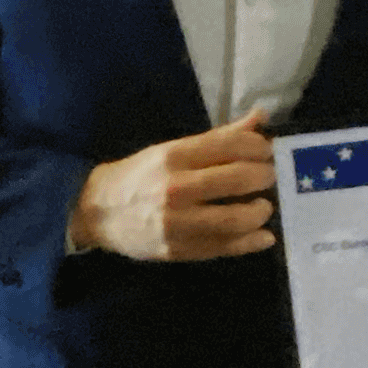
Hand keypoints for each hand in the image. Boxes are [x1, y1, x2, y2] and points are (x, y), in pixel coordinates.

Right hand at [70, 108, 278, 261]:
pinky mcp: (179, 249)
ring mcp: (178, 222)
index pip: (231, 145)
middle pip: (239, 179)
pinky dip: (251, 242)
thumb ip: (218, 138)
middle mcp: (177, 188)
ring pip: (236, 218)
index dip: (259, 147)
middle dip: (265, 176)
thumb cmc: (139, 175)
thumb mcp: (172, 150)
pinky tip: (263, 236)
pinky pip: (224, 247)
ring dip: (260, 210)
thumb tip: (260, 118)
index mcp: (174, 156)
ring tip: (263, 206)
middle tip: (269, 177)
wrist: (98, 212)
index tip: (266, 151)